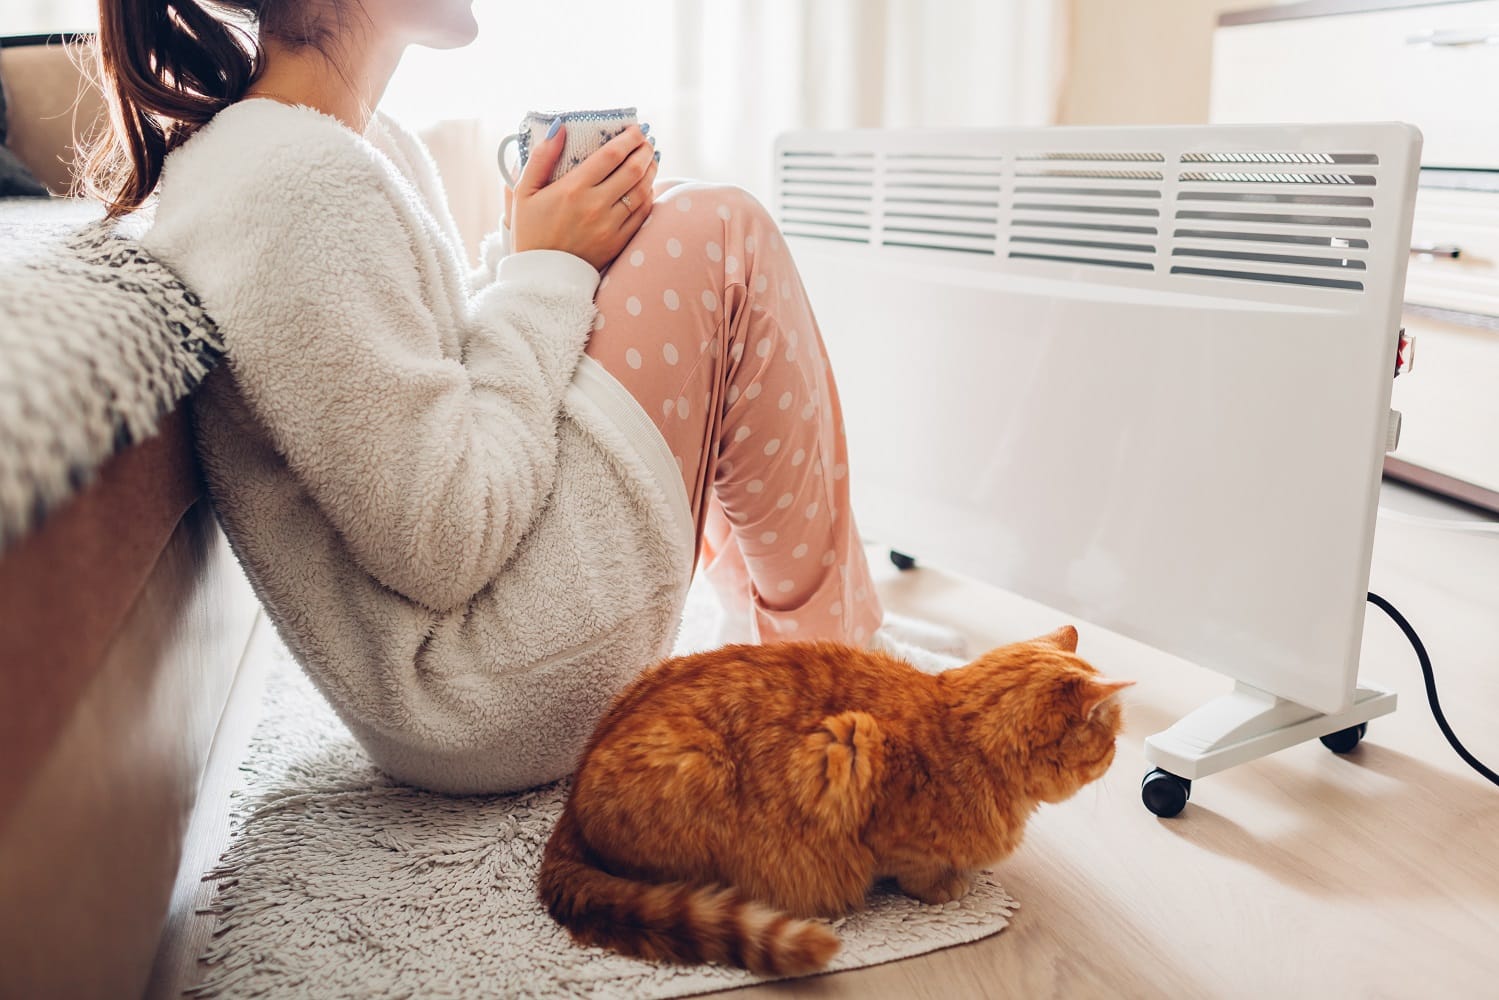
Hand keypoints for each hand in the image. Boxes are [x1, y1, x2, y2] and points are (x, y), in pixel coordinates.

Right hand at [508, 123, 657, 270]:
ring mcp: (610, 226)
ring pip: (642, 191)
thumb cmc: (530, 232)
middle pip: (633, 170)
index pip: (611, 155)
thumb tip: (559, 128)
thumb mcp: (523, 192)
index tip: (635, 130)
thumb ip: (540, 158)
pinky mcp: (618, 242)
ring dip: (651, 171)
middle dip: (644, 150)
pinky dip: (648, 197)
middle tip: (647, 141)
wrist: (541, 277)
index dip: (628, 139)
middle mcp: (596, 206)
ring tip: (651, 160)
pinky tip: (647, 187)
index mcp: (573, 189)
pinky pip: (642, 214)